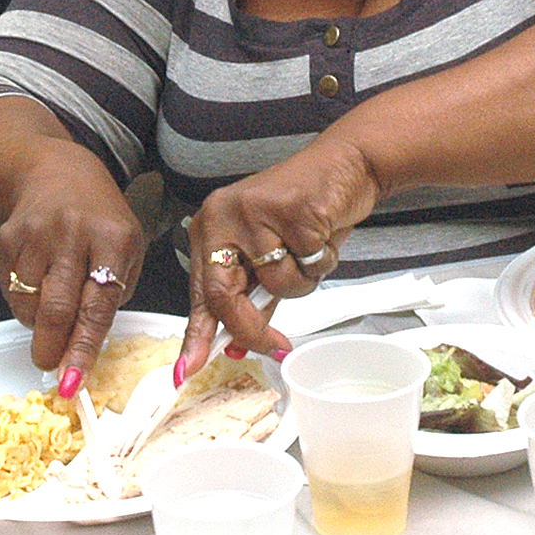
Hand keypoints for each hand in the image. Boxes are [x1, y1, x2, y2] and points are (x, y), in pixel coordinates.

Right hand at [0, 139, 144, 394]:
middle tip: (52, 365)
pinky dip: (23, 304)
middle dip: (52, 348)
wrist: (56, 173)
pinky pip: (10, 290)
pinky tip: (37, 290)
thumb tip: (87, 346)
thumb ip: (116, 292)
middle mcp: (72, 233)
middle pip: (56, 307)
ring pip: (28, 304)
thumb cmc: (101, 218)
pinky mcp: (7, 238)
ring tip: (50, 318)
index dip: (84, 347)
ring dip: (37, 325)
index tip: (73, 380)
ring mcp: (35, 234)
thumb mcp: (129, 246)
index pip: (97, 304)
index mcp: (112, 237)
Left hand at [181, 132, 378, 374]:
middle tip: (274, 346)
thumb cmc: (308, 212)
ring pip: (275, 284)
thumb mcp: (272, 256)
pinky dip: (321, 261)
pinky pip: (306, 266)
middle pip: (223, 295)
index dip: (196, 334)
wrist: (346, 166)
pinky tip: (323, 233)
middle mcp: (223, 217)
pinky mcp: (290, 211)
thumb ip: (254, 298)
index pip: (200, 291)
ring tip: (309, 248)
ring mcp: (254, 212)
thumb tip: (238, 344)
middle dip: (250, 328)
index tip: (189, 368)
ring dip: (302, 280)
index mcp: (211, 228)